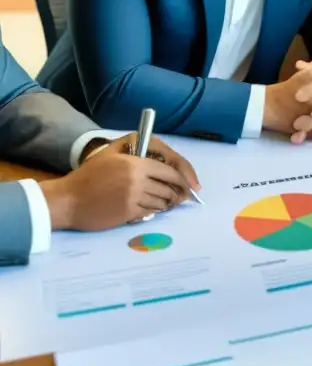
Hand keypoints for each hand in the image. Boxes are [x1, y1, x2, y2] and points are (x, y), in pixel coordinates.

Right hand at [41, 138, 198, 231]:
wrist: (67, 200)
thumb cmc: (88, 176)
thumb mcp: (111, 154)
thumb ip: (137, 153)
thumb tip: (162, 160)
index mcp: (135, 162)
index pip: (170, 170)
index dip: (183, 178)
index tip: (190, 184)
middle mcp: (138, 179)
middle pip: (169, 188)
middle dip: (177, 193)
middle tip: (181, 197)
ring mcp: (134, 197)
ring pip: (162, 201)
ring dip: (167, 203)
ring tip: (167, 203)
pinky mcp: (129, 213)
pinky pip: (151, 212)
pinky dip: (154, 210)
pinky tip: (152, 208)